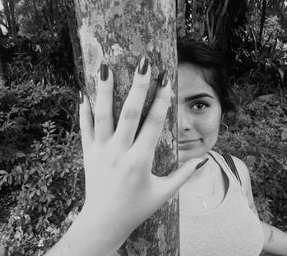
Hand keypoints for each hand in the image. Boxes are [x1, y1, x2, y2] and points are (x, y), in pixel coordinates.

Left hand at [51, 58, 203, 255]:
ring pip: (102, 116)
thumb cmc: (136, 209)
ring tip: (105, 67)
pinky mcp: (87, 154)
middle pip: (129, 113)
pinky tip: (83, 92)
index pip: (153, 124)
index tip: (166, 79)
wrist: (104, 223)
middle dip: (138, 86)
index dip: (162, 100)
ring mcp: (100, 152)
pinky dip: (83, 110)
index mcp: (140, 162)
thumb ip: (183, 175)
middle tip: (143, 63)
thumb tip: (203, 161)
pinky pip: (84, 128)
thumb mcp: (163, 194)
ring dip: (104, 91)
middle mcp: (119, 153)